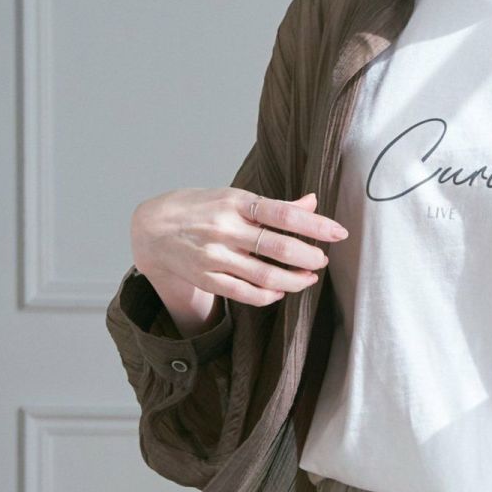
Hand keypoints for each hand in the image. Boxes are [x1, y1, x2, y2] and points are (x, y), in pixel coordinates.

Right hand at [131, 187, 348, 308]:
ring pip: (265, 275)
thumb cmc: (202, 208)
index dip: (315, 225)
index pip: (283, 214)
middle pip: (278, 247)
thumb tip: (312, 203)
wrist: (153, 228)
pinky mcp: (207, 279)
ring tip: (309, 278)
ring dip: (294, 280)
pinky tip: (280, 290)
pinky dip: (269, 295)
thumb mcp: (235, 197)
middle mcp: (224, 229)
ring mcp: (214, 256)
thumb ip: (274, 205)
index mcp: (235, 202)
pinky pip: (246, 294)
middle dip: (309, 257)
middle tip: (321, 260)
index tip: (338, 232)